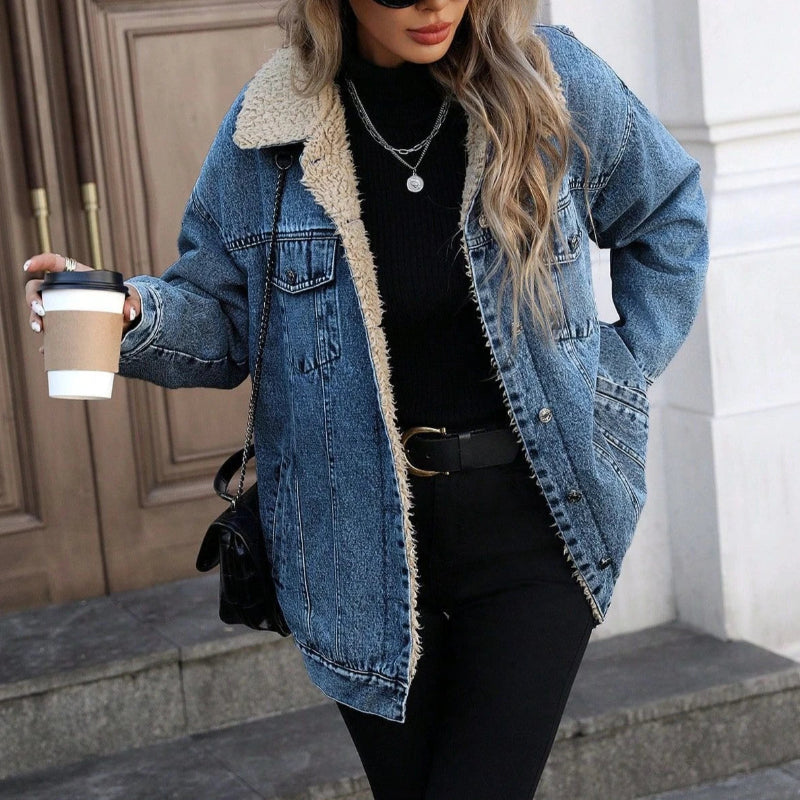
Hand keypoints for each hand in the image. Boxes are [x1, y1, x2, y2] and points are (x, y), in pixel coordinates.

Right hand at [23, 254, 141, 345]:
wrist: (123, 323)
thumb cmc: (122, 303)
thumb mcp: (128, 300)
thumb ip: (132, 302)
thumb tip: (130, 312)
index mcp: (76, 276)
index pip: (54, 262)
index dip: (39, 261)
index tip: (28, 267)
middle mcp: (62, 291)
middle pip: (37, 289)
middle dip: (33, 299)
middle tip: (41, 311)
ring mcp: (59, 310)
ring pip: (38, 312)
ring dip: (34, 320)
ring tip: (40, 330)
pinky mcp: (62, 327)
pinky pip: (50, 335)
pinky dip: (47, 344)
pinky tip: (46, 351)